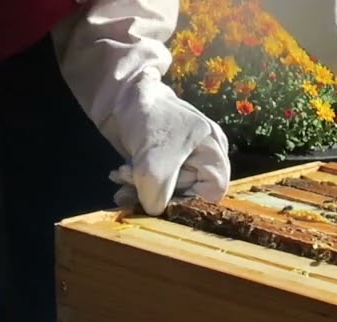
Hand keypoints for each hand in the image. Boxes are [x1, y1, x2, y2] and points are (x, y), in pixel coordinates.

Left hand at [107, 78, 230, 215]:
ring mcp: (185, 158)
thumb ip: (160, 195)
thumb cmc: (148, 120)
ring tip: (122, 175)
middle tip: (130, 182)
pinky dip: (137, 183)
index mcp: (215, 152)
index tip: (159, 197)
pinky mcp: (164, 160)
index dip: (185, 200)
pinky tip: (121, 174)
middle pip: (187, 192)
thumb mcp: (155, 164)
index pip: (212, 193)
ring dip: (141, 189)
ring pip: (167, 190)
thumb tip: (154, 212)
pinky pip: (155, 182)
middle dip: (155, 191)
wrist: (120, 93)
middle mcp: (205, 157)